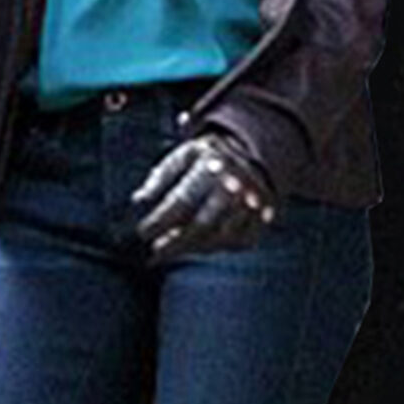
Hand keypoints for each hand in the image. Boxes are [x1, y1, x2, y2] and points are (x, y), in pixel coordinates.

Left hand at [130, 129, 278, 262]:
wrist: (252, 150)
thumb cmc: (207, 156)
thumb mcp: (183, 155)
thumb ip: (161, 176)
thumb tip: (139, 199)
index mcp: (212, 165)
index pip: (181, 201)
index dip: (160, 221)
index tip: (142, 233)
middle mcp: (235, 184)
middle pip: (202, 225)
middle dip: (175, 244)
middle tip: (155, 253)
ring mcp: (253, 201)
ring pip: (221, 237)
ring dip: (194, 248)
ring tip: (171, 250)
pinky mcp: (264, 215)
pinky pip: (240, 242)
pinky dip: (218, 248)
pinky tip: (197, 247)